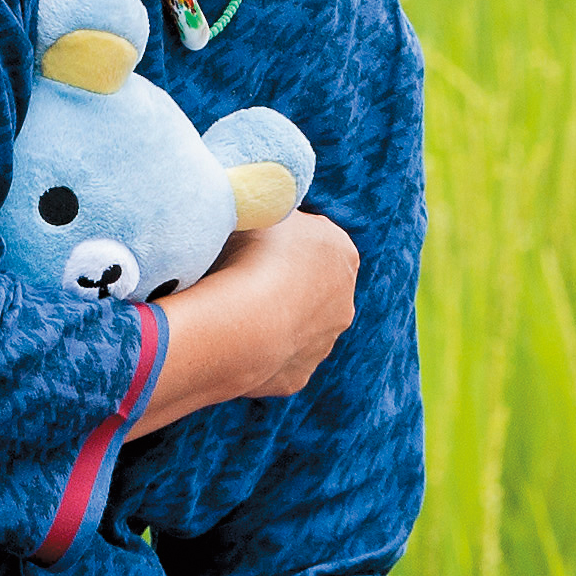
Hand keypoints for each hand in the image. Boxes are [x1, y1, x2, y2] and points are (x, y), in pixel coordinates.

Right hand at [137, 212, 357, 431]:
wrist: (242, 323)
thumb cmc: (251, 256)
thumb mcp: (262, 208)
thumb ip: (270, 203)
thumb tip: (263, 198)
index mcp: (343, 253)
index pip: (313, 240)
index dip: (279, 240)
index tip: (249, 243)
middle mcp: (344, 301)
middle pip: (308, 286)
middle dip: (280, 282)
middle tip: (238, 278)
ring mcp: (323, 344)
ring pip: (294, 325)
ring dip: (270, 318)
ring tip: (231, 311)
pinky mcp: (298, 376)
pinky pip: (274, 359)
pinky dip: (256, 350)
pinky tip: (232, 340)